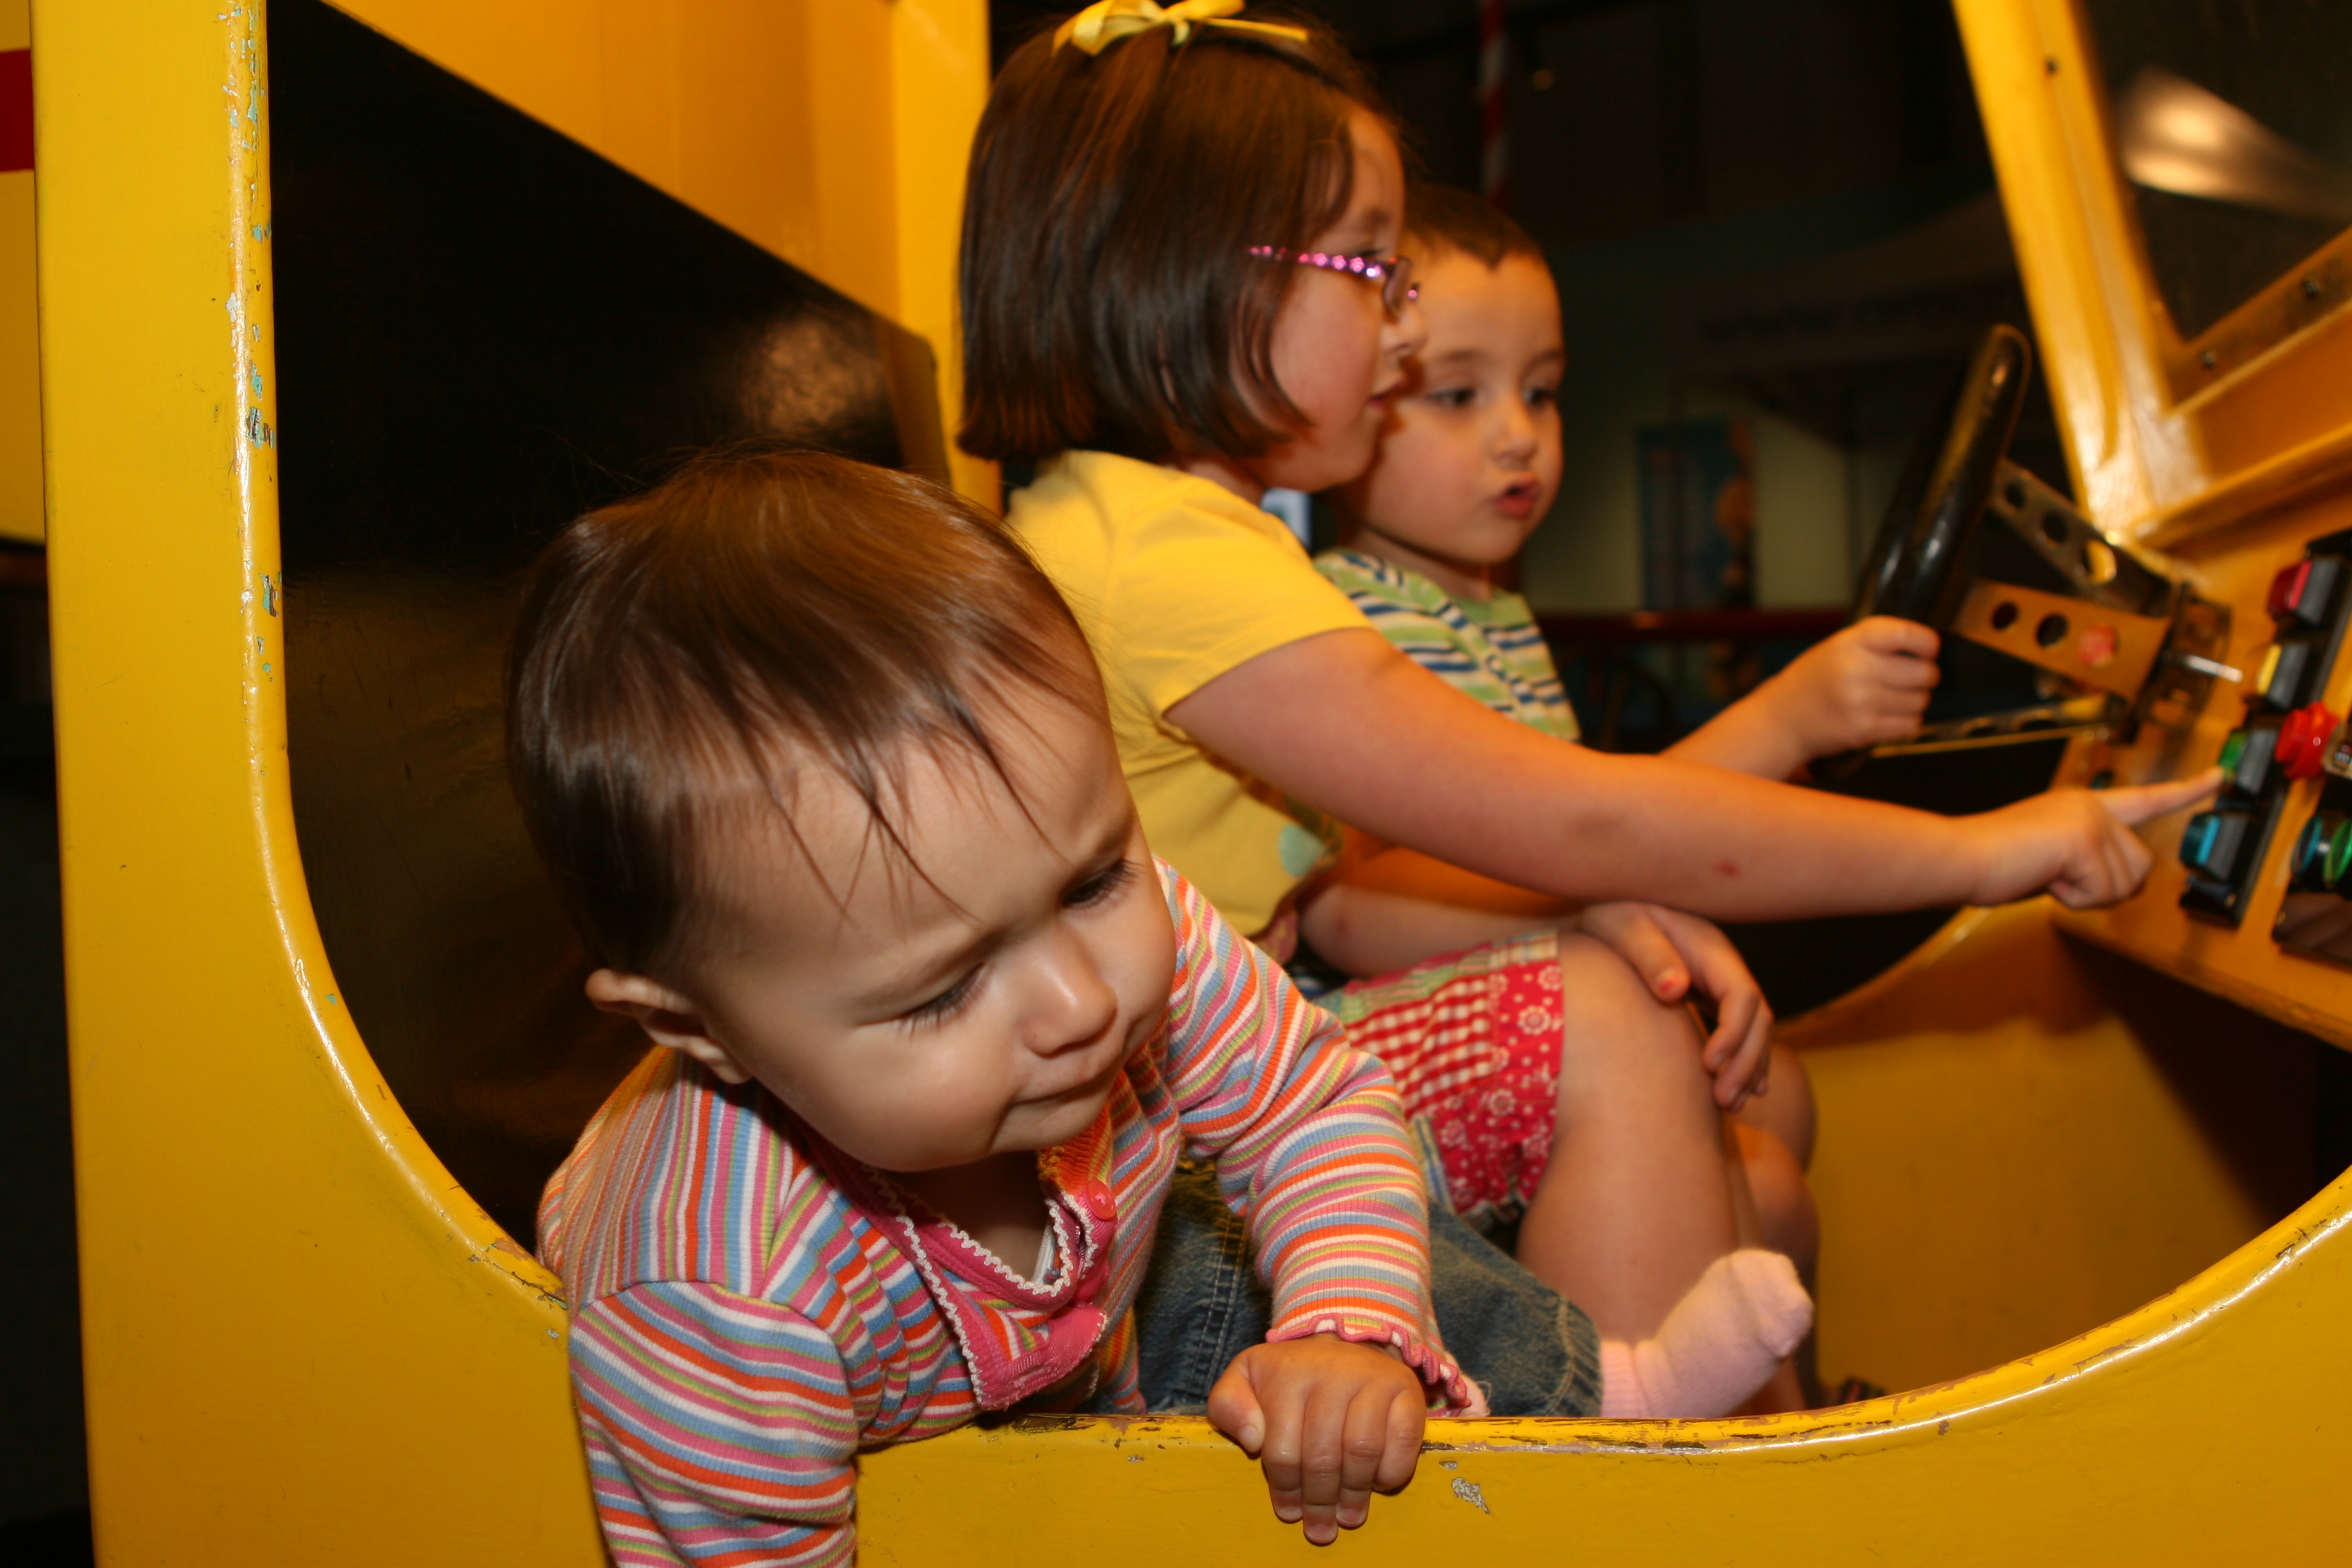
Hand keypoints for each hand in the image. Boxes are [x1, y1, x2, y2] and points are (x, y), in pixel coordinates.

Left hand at [1206, 1334, 1426, 1544]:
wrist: (1345, 1345)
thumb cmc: (1291, 1375)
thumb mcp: (1246, 1378)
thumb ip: (1228, 1404)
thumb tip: (1252, 1438)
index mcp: (1288, 1373)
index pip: (1283, 1448)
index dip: (1285, 1489)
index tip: (1288, 1512)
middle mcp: (1332, 1371)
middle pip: (1323, 1456)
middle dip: (1319, 1501)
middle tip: (1320, 1528)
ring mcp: (1373, 1378)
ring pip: (1361, 1451)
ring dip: (1354, 1493)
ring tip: (1347, 1515)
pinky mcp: (1406, 1389)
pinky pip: (1403, 1441)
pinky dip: (1391, 1471)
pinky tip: (1377, 1484)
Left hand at [1578, 902, 1773, 1109]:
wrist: (1608, 905)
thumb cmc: (1613, 913)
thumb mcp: (1624, 927)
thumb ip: (1650, 956)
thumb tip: (1676, 989)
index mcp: (1709, 948)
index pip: (1742, 995)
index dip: (1733, 1033)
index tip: (1708, 1064)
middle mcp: (1724, 967)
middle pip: (1757, 1019)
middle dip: (1747, 1062)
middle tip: (1723, 1101)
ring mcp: (1719, 982)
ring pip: (1754, 1030)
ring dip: (1747, 1068)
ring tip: (1729, 1106)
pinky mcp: (1708, 995)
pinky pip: (1737, 1032)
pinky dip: (1742, 1061)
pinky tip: (1739, 1092)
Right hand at [1766, 617, 1940, 759]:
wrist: (1783, 718)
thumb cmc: (1815, 681)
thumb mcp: (1838, 647)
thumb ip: (1878, 644)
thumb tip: (1927, 651)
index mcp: (1851, 642)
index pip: (1907, 634)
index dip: (1927, 643)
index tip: (1928, 649)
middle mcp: (1856, 669)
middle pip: (1923, 672)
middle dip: (1924, 677)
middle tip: (1910, 679)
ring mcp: (1860, 702)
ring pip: (1920, 701)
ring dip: (1913, 702)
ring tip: (1891, 700)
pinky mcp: (1863, 730)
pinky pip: (1910, 725)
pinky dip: (1905, 723)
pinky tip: (1887, 717)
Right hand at [1963, 769, 2222, 908]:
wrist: (1963, 857)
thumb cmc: (1994, 861)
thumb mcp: (2055, 858)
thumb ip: (2091, 861)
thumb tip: (2118, 884)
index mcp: (2085, 805)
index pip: (2147, 798)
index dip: (2187, 791)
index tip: (2219, 779)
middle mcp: (2094, 805)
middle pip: (2142, 866)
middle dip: (2108, 887)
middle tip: (2061, 880)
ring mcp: (2092, 820)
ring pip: (2127, 883)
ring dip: (2089, 895)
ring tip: (2049, 877)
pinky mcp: (2086, 839)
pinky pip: (2104, 891)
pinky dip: (2075, 898)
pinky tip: (2047, 879)